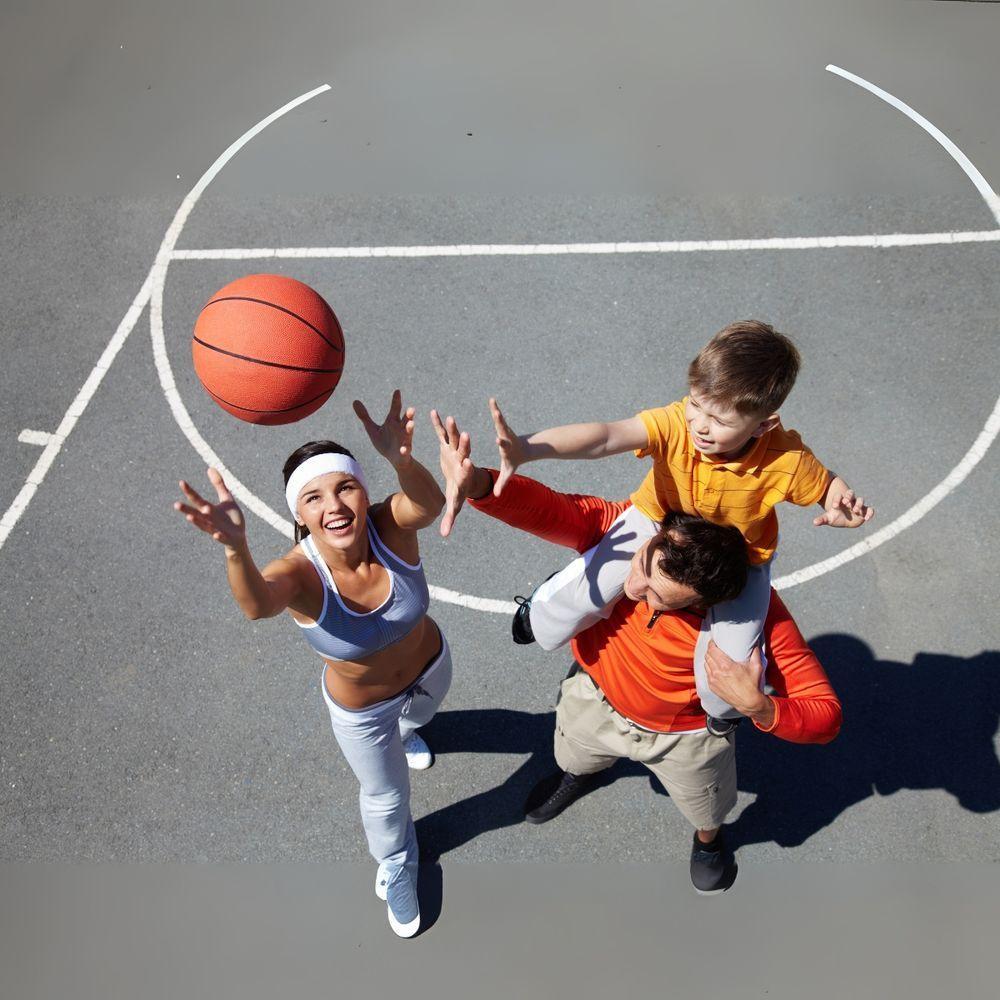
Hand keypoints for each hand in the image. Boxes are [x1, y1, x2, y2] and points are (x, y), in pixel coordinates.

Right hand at [174, 468, 246, 549]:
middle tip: (176, 505)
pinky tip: (215, 534)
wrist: (238, 538)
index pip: (197, 499)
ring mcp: (216, 529)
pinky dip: (218, 536)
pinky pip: (221, 537)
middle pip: (196, 513)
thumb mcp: (226, 498)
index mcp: (208, 510)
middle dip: (187, 509)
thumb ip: (219, 484)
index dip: (190, 491)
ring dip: (198, 521)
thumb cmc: (230, 518)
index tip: (181, 482)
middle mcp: (209, 520)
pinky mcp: (226, 537)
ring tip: (189, 517)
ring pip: (205, 525)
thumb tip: (210, 468)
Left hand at [354, 389, 414, 468]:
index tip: (397, 391)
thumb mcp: (372, 429)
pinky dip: (405, 449)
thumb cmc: (385, 442)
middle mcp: (400, 429)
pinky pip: (406, 450)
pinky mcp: (404, 452)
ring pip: (408, 433)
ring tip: (412, 424)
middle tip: (411, 408)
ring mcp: (404, 440)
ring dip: (410, 429)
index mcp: (393, 422)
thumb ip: (364, 416)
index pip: (395, 409)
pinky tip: (404, 449)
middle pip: (406, 420)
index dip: (396, 400)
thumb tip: (354, 401)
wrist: (395, 459)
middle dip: (409, 414)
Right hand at [430, 409, 475, 536]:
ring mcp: (455, 451)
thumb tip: (444, 535)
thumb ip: (450, 519)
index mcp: (464, 474)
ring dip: (453, 429)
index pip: (467, 471)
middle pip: (464, 452)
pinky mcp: (447, 445)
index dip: (468, 468)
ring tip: (450, 418)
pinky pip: (442, 432)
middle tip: (466, 435)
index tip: (468, 463)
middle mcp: (461, 460)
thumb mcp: (454, 506)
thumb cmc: (458, 494)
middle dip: (465, 444)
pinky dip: (438, 423)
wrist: (463, 480)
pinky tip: (434, 412)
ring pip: (455, 438)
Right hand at [489, 397, 527, 495]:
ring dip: (496, 412)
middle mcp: (507, 438)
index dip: (501, 443)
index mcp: (507, 449)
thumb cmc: (513, 462)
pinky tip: (492, 399)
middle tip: (496, 414)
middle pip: (503, 429)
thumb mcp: (508, 472)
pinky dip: (495, 408)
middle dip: (500, 423)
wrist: (525, 450)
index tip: (498, 440)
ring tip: (492, 402)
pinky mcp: (504, 425)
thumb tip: (496, 496)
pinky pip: (498, 415)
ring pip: (501, 420)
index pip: (504, 446)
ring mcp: (506, 431)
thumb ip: (502, 483)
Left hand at [704, 640, 767, 716]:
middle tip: (714, 648)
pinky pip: (707, 674)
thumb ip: (755, 653)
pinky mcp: (712, 687)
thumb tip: (755, 644)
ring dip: (709, 659)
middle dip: (710, 650)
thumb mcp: (756, 667)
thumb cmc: (752, 685)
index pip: (712, 650)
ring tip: (714, 657)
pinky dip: (709, 669)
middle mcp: (717, 672)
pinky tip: (714, 668)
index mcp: (726, 665)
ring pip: (706, 664)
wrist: (748, 702)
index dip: (711, 644)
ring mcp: (713, 680)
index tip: (713, 641)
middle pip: (707, 656)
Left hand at [814, 476, 873, 527]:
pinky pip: (870, 509)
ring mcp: (858, 505)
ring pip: (861, 500)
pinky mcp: (865, 511)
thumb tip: (814, 522)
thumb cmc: (836, 517)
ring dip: (858, 504)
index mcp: (840, 500)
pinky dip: (870, 513)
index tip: (834, 506)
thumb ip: (822, 519)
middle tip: (846, 503)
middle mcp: (850, 501)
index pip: (839, 496)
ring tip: (855, 510)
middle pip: (851, 493)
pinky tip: (866, 518)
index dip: (837, 499)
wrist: (846, 521)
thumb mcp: (829, 518)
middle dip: (848, 496)